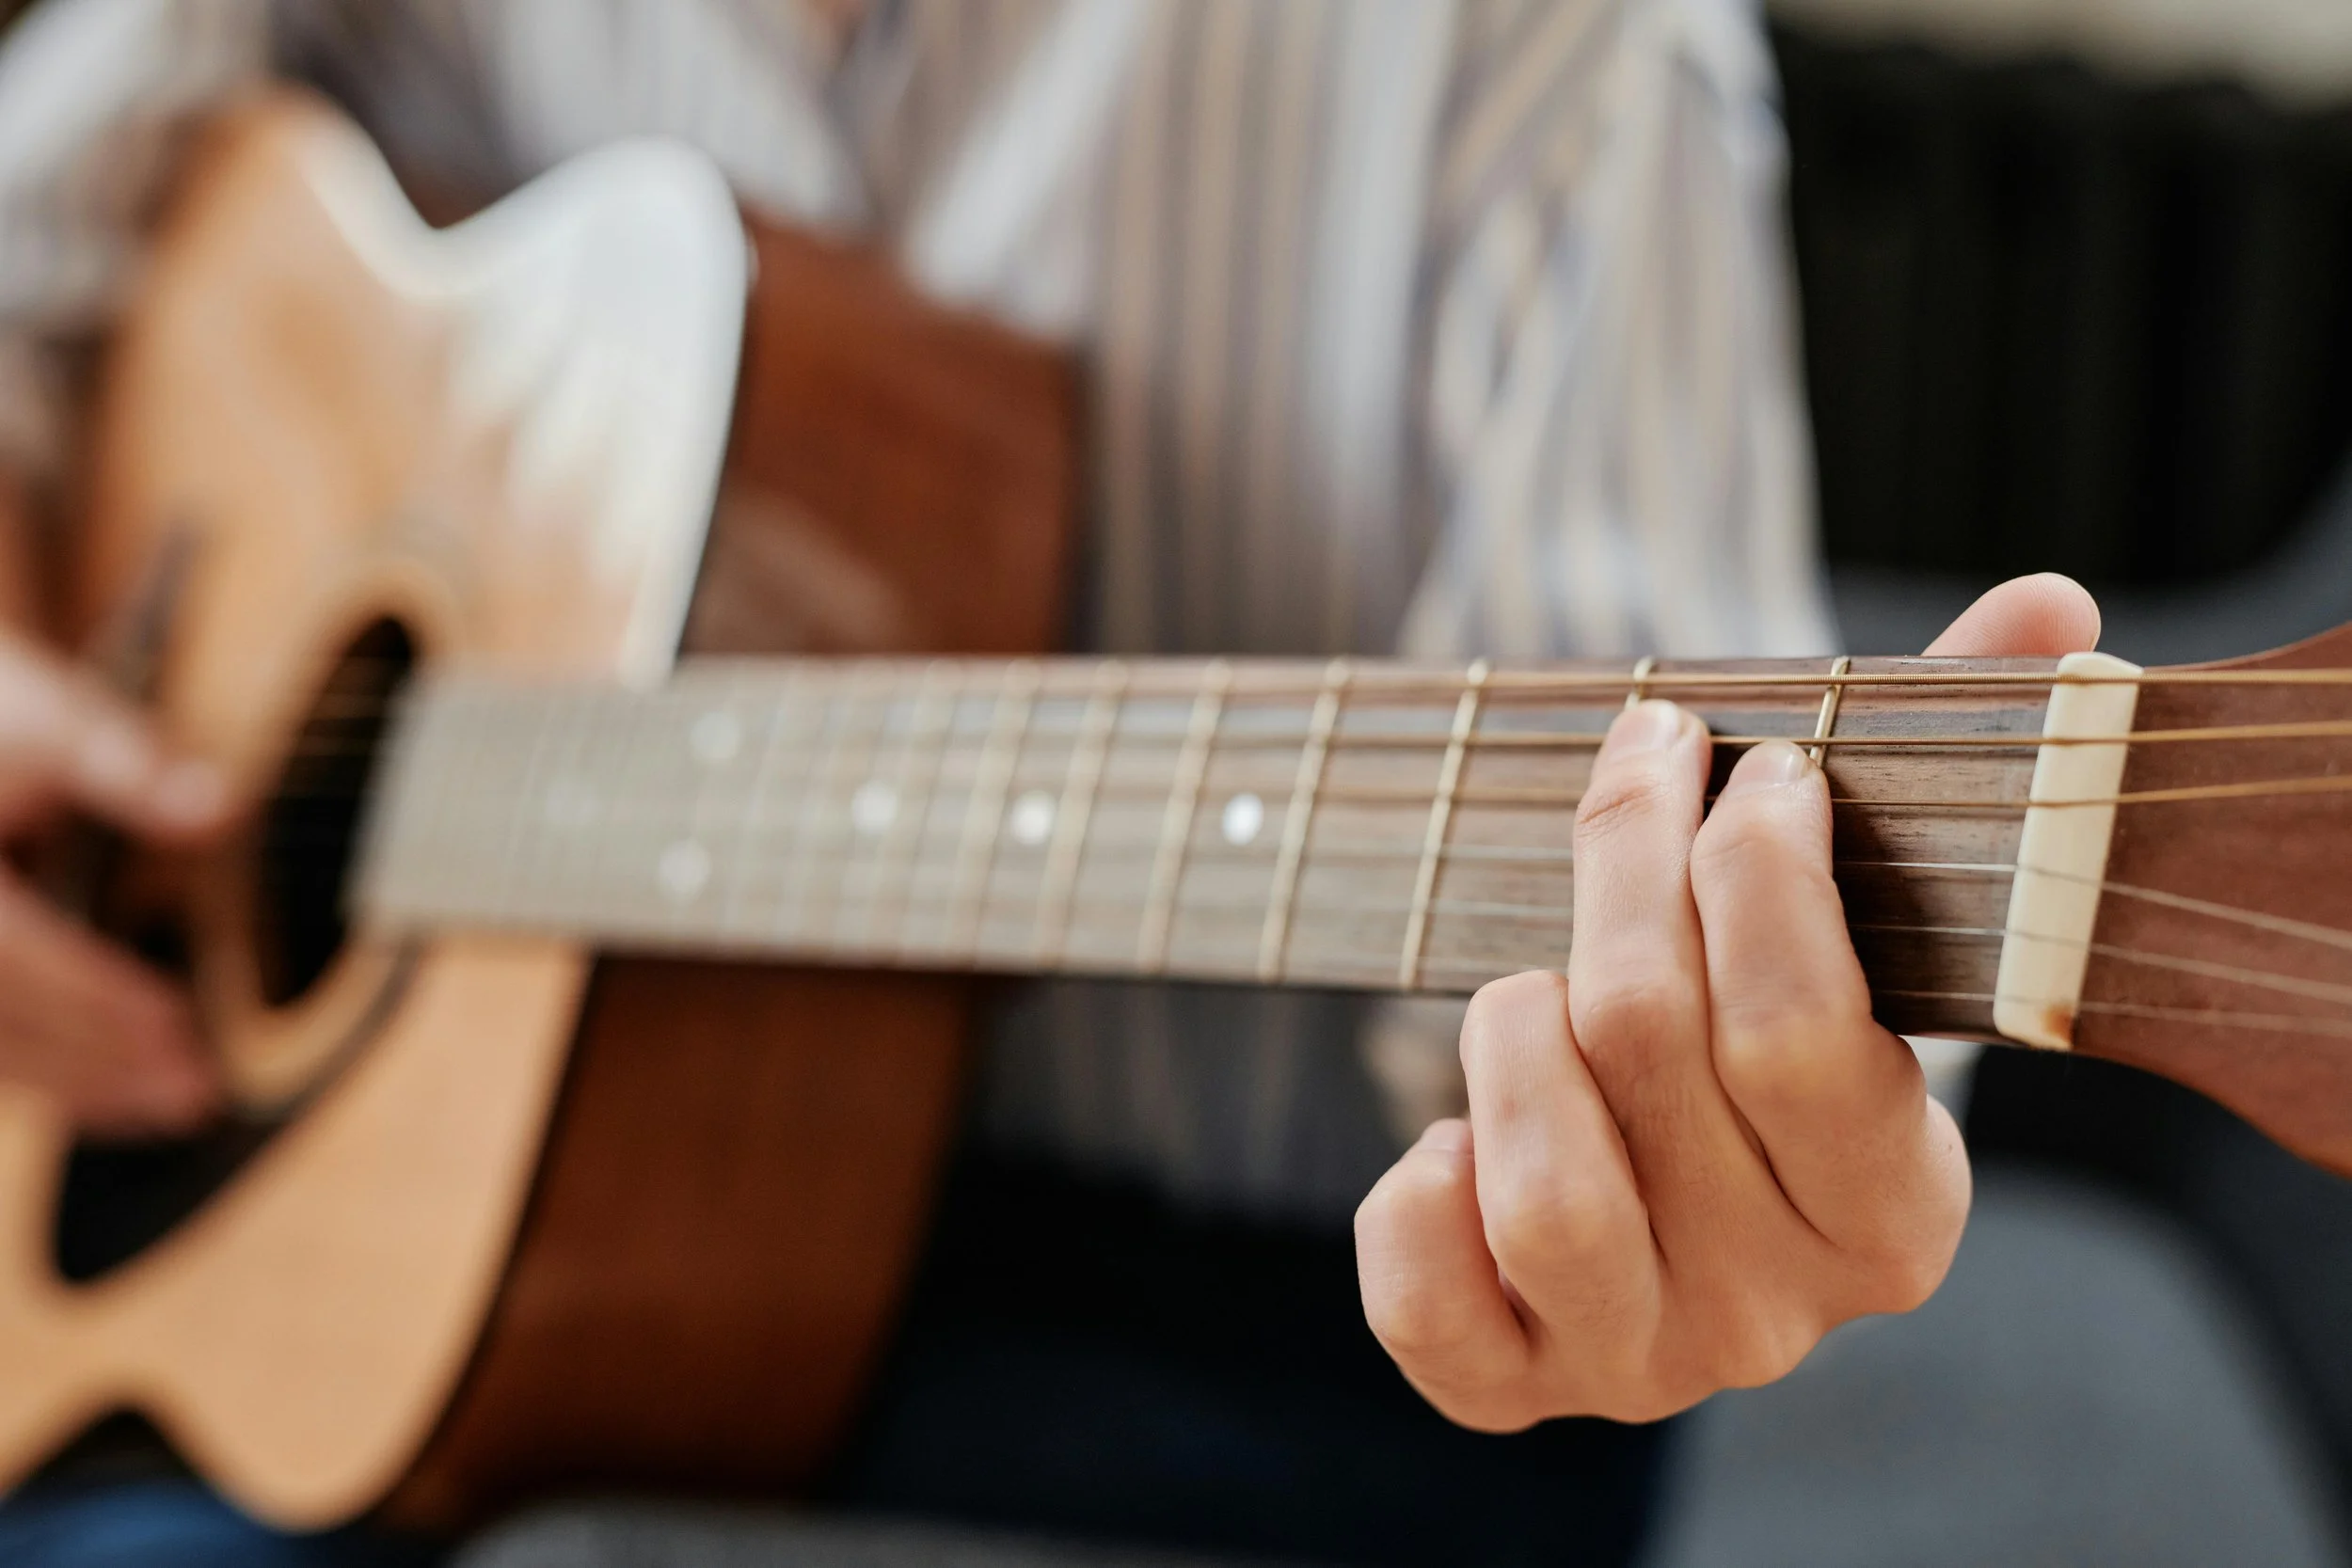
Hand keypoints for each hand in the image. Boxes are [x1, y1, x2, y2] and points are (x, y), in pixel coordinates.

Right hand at [0, 628, 228, 1135]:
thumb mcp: (52, 720)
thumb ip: (127, 765)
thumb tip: (221, 809)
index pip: (12, 955)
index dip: (93, 993)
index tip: (176, 1024)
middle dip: (98, 1060)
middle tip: (198, 1092)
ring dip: (77, 1089)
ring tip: (174, 1108)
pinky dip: (48, 1079)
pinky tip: (115, 1097)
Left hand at [1355, 574, 2100, 1427]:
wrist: (1671, 1191)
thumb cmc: (1762, 1018)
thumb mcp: (1864, 910)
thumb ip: (1964, 761)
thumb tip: (2046, 604)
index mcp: (1898, 1211)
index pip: (1807, 1030)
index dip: (1753, 867)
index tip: (1745, 763)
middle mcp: (1778, 1312)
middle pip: (1647, 1044)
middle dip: (1622, 865)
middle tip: (1635, 768)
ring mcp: (1638, 1358)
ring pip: (1542, 1177)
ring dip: (1513, 1027)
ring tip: (1533, 983)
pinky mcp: (1506, 1383)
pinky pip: (1423, 1294)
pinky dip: (1415, 1192)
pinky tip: (1454, 1135)